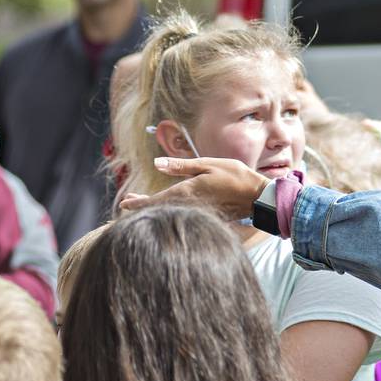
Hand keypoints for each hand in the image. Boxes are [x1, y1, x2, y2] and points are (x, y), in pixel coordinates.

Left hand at [120, 157, 268, 219]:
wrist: (257, 197)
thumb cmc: (235, 177)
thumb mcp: (208, 164)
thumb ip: (181, 166)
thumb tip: (157, 164)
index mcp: (186, 191)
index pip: (155, 201)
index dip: (137, 203)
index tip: (123, 204)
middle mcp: (189, 205)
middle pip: (160, 209)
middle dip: (142, 206)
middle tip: (126, 205)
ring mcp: (197, 212)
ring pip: (170, 213)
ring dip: (155, 209)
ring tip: (143, 205)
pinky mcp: (206, 216)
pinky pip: (183, 216)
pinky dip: (171, 212)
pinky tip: (169, 209)